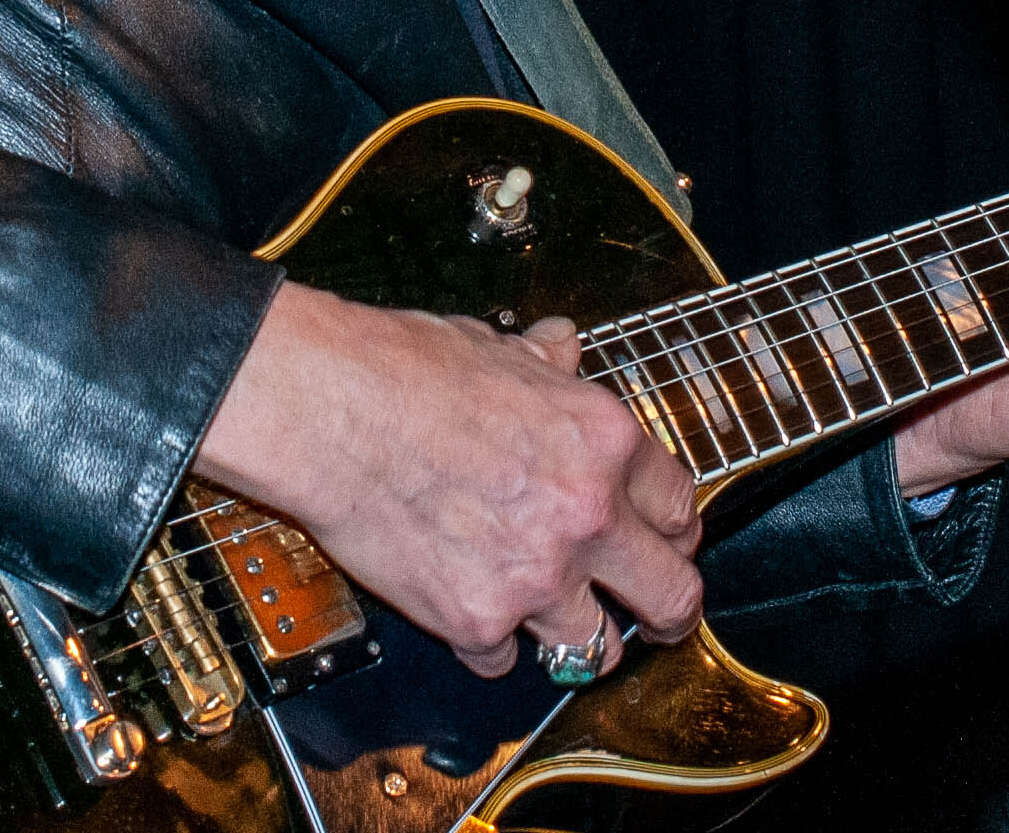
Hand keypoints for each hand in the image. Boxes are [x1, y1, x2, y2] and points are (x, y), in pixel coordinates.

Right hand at [196, 282, 703, 677]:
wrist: (329, 410)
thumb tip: (562, 347)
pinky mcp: (476, 621)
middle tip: (661, 618)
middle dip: (670, 612)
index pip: (680, 505)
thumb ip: (546, 362)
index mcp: (603, 441)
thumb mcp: (498, 347)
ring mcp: (536, 577)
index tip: (663, 540)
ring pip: (599, 650)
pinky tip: (474, 615)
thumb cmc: (402, 369)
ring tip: (566, 631)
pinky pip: (505, 661)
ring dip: (583, 640)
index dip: (672, 528)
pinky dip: (491, 645)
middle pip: (673, 594)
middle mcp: (586, 514)